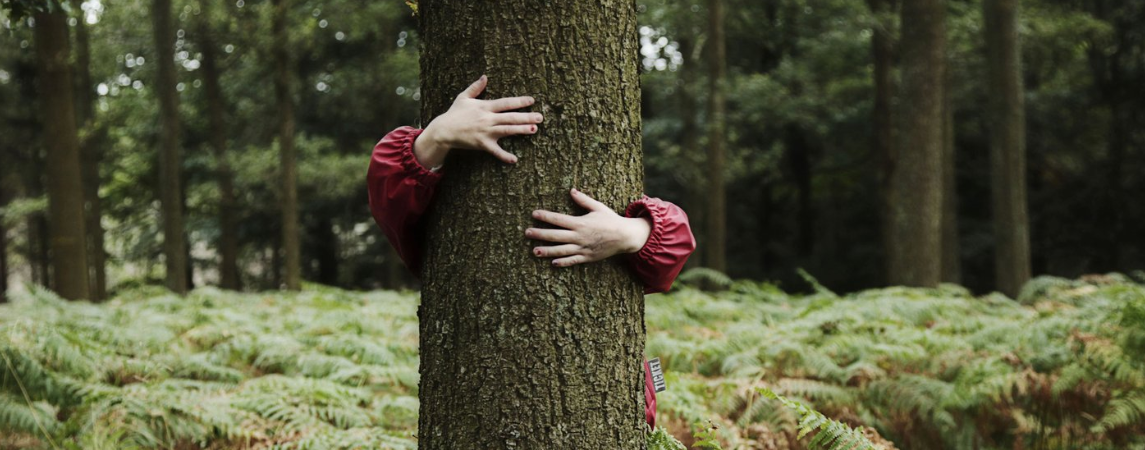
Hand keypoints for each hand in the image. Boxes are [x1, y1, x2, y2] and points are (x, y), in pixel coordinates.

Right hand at [413, 75, 543, 166]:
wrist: (444, 130)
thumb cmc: (454, 113)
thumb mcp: (463, 97)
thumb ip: (475, 88)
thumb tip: (485, 76)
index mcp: (485, 106)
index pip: (506, 103)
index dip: (519, 101)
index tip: (532, 100)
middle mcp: (487, 119)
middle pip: (510, 117)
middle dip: (526, 116)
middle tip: (540, 117)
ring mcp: (485, 132)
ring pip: (507, 130)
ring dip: (521, 130)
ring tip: (534, 129)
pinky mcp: (482, 144)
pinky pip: (495, 151)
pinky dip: (504, 156)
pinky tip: (514, 159)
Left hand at [526, 189, 652, 266]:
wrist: (625, 236)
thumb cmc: (611, 220)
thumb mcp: (598, 207)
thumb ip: (583, 200)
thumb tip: (571, 191)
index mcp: (580, 223)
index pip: (559, 219)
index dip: (545, 216)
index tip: (534, 214)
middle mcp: (579, 236)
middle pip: (555, 235)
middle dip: (540, 234)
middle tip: (527, 233)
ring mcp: (583, 248)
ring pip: (561, 250)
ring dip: (547, 251)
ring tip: (534, 251)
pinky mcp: (587, 257)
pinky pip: (572, 261)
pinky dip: (563, 262)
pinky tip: (552, 263)